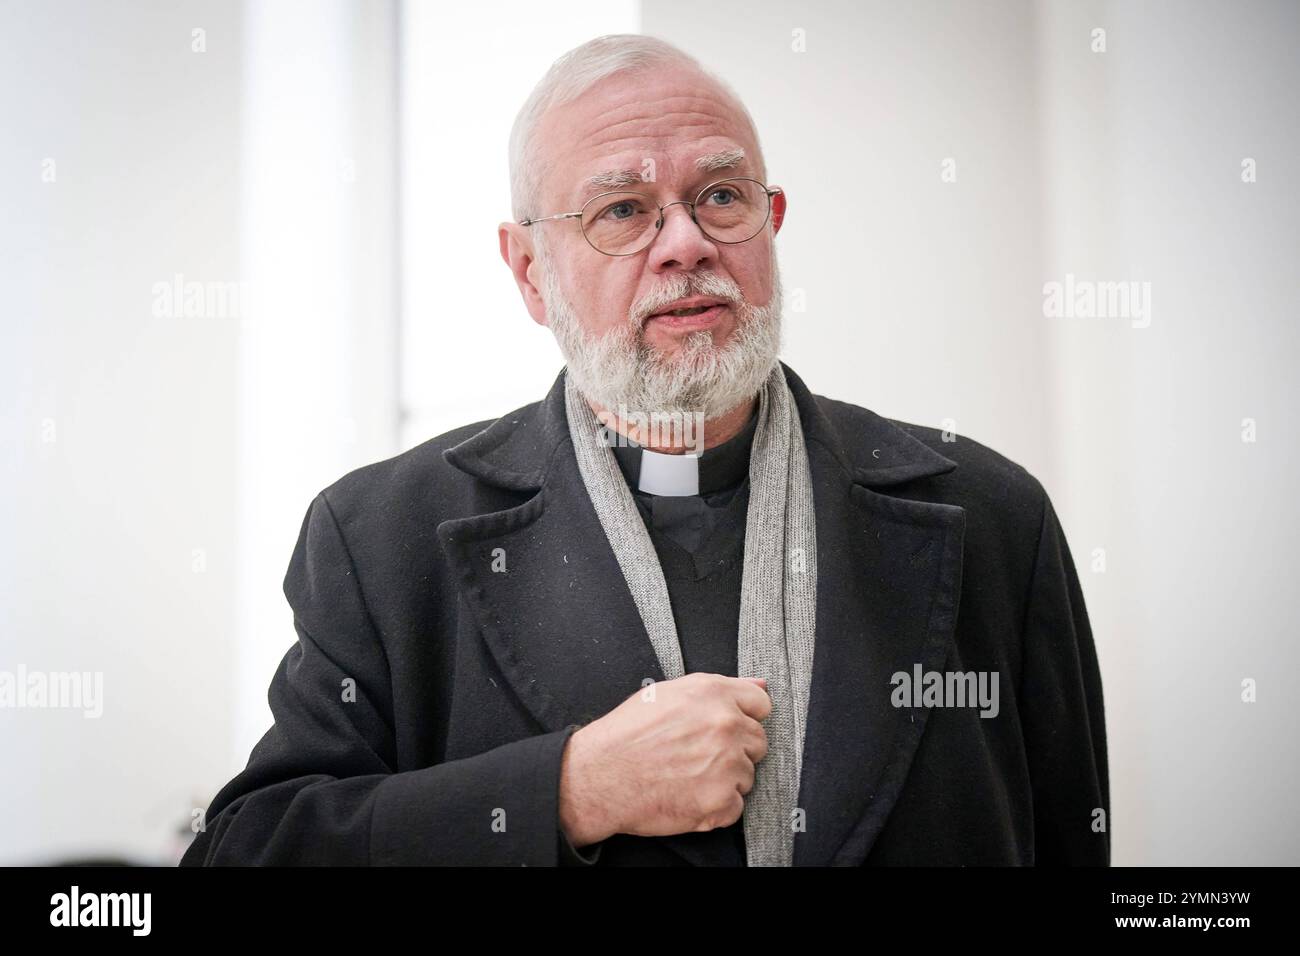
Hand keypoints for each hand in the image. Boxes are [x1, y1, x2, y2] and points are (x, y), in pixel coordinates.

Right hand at [558, 673, 770, 844]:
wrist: (600, 776)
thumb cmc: (627, 735)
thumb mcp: (669, 693)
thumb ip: (719, 688)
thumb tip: (759, 684)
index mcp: (714, 695)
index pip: (761, 705)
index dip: (744, 717)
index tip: (728, 728)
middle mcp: (726, 726)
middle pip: (757, 742)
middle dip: (735, 750)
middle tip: (700, 755)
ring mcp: (726, 765)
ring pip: (747, 775)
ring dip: (725, 779)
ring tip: (688, 776)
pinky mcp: (720, 801)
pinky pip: (735, 806)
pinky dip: (716, 807)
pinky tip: (689, 795)